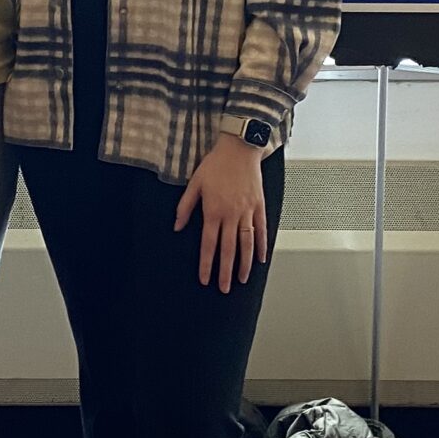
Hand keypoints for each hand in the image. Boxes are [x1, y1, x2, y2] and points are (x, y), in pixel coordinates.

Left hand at [173, 134, 268, 292]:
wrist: (239, 148)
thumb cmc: (215, 164)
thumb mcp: (194, 183)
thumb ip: (185, 207)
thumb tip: (176, 226)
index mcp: (213, 211)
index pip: (208, 244)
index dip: (206, 264)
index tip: (205, 279)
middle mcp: (231, 215)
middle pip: (229, 250)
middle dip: (225, 272)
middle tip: (224, 288)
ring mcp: (247, 211)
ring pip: (247, 244)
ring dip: (244, 264)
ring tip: (241, 279)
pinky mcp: (259, 206)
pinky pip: (262, 230)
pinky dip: (262, 245)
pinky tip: (261, 259)